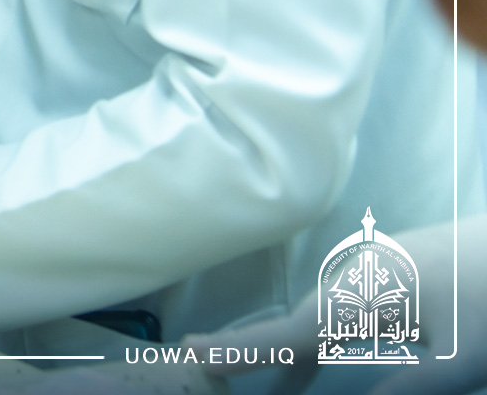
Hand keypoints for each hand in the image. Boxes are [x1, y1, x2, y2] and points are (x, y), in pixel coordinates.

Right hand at [185, 215, 486, 394]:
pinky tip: (331, 354)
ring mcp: (375, 271)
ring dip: (298, 350)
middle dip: (261, 351)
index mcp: (363, 298)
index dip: (242, 349)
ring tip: (280, 386)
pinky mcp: (394, 271)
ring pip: (323, 316)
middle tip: (215, 369)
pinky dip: (327, 337)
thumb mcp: (458, 360)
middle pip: (299, 323)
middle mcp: (357, 279)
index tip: (194, 353)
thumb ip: (406, 390)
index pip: (290, 333)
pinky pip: (345, 308)